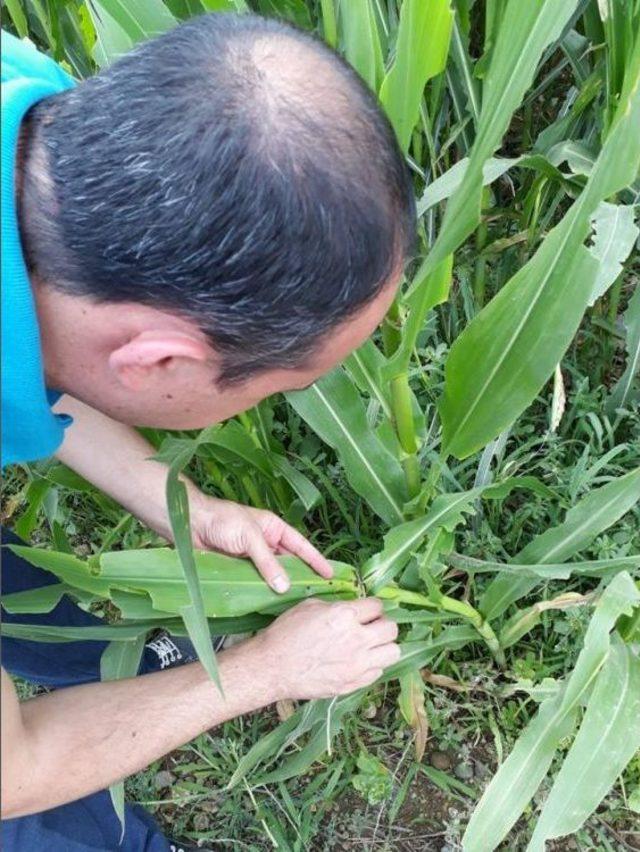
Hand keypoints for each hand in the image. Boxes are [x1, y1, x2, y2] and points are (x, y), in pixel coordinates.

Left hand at [189, 495, 332, 592]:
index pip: (300, 546)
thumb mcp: (249, 536)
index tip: (330, 574)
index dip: (316, 560)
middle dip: (300, 577)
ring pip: (271, 576)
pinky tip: (268, 605)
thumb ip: (267, 561)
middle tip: (315, 595)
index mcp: (273, 528)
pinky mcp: (236, 570)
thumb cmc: (221, 519)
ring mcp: (251, 558)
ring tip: (295, 605)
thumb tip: (284, 586)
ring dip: (279, 588)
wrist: (188, 524)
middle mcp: (265, 544)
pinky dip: (260, 592)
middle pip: (288, 563)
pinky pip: (253, 583)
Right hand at [249, 597, 400, 699]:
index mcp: (344, 616)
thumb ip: (338, 606)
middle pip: (391, 629)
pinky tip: (358, 661)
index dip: (372, 606)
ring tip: (370, 645)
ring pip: (393, 652)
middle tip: (371, 626)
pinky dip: (372, 665)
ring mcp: (357, 665)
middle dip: (382, 624)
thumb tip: (353, 609)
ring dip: (384, 646)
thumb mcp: (310, 606)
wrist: (272, 667)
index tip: (366, 610)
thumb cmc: (286, 633)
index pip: (377, 606)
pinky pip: (378, 672)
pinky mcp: (353, 684)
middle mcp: (356, 640)